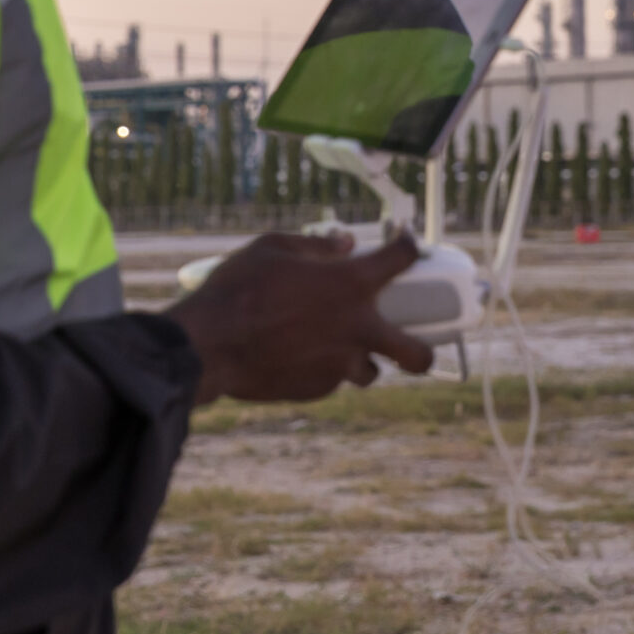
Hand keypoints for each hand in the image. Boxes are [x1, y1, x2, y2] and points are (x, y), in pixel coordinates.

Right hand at [165, 230, 433, 404]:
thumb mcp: (272, 248)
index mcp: (351, 285)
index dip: (408, 247)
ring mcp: (339, 365)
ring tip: (338, 347)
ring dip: (362, 359)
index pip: (400, 260)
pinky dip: (324, 369)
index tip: (406, 245)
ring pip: (371, 372)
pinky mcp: (317, 390)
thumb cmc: (238, 289)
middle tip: (413, 344)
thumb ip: (315, 245)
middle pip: (417, 354)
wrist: (209, 346)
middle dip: (424, 352)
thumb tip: (344, 243)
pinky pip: (333, 380)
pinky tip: (297, 356)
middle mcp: (356, 329)